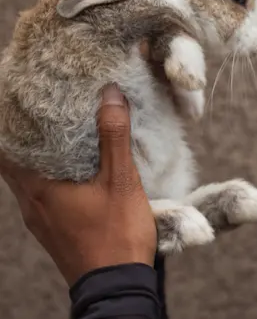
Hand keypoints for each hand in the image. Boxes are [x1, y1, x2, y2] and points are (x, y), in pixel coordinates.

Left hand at [0, 85, 156, 285]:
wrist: (117, 286)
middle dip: (30, 138)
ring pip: (29, 179)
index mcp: (38, 188)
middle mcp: (30, 203)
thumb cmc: (117, 233)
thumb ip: (114, 136)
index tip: (28, 104)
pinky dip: (51, 176)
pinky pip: (42, 194)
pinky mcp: (53, 230)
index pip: (7, 149)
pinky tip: (76, 170)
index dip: (14, 125)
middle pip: (16, 162)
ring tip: (64, 134)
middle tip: (50, 112)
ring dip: (42, 157)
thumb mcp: (121, 180)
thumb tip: (110, 95)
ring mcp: (39, 219)